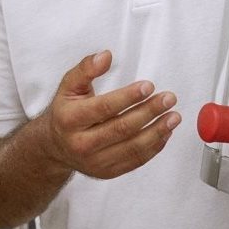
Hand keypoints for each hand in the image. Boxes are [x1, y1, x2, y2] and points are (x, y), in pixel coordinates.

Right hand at [39, 50, 179, 179]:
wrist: (55, 147)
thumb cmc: (66, 112)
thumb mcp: (68, 86)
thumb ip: (86, 68)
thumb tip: (105, 56)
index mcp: (70, 119)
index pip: (104, 108)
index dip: (128, 97)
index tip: (149, 86)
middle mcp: (81, 144)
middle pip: (122, 128)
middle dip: (149, 112)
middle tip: (168, 98)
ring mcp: (95, 162)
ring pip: (132, 147)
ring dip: (157, 131)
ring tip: (174, 117)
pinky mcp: (107, 172)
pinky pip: (135, 161)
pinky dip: (154, 147)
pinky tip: (165, 132)